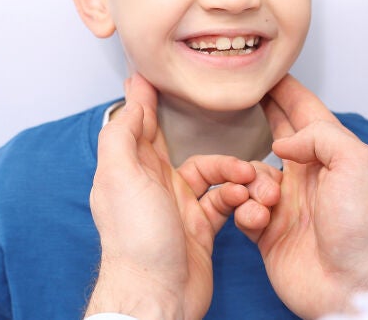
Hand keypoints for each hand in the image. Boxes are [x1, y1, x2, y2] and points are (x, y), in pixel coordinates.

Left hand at [85, 74, 258, 319]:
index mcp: (130, 170)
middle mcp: (153, 186)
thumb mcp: (120, 176)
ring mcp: (178, 207)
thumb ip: (123, 135)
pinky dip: (237, 198)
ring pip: (212, 174)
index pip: (139, 125)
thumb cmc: (135, 239)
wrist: (157, 294)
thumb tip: (131, 100)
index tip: (153, 74)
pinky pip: (225, 202)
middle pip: (181, 146)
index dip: (146, 99)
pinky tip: (245, 199)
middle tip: (228, 119)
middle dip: (207, 134)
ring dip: (232, 171)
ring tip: (247, 176)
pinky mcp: (201, 228)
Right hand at [237, 75, 367, 318]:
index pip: (305, 112)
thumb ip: (320, 135)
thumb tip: (283, 142)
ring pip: (251, 176)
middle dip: (256, 121)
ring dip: (252, 181)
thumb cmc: (366, 227)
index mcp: (334, 155)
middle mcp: (310, 177)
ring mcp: (289, 205)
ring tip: (267, 197)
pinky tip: (259, 218)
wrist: (356, 284)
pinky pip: (242, 211)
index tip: (264, 70)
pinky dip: (244, 210)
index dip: (286, 90)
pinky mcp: (270, 233)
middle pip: (275, 137)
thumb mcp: (356, 161)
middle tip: (233, 105)